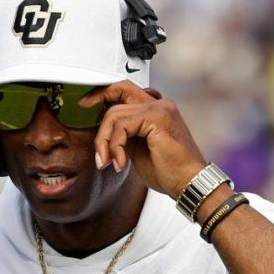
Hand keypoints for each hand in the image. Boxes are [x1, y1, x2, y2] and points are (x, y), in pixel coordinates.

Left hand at [80, 81, 207, 199]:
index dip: (103, 93)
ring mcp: (159, 108)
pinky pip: (122, 126)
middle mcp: (159, 104)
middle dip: (97, 112)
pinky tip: (120, 164)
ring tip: (107, 163)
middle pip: (117, 95)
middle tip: (89, 130)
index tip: (85, 104)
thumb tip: (104, 131)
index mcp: (156, 108)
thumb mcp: (138, 149)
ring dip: (104, 141)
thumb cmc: (168, 172)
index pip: (124, 90)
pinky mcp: (157, 118)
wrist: (189, 183)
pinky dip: (115, 146)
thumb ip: (125, 134)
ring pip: (115, 114)